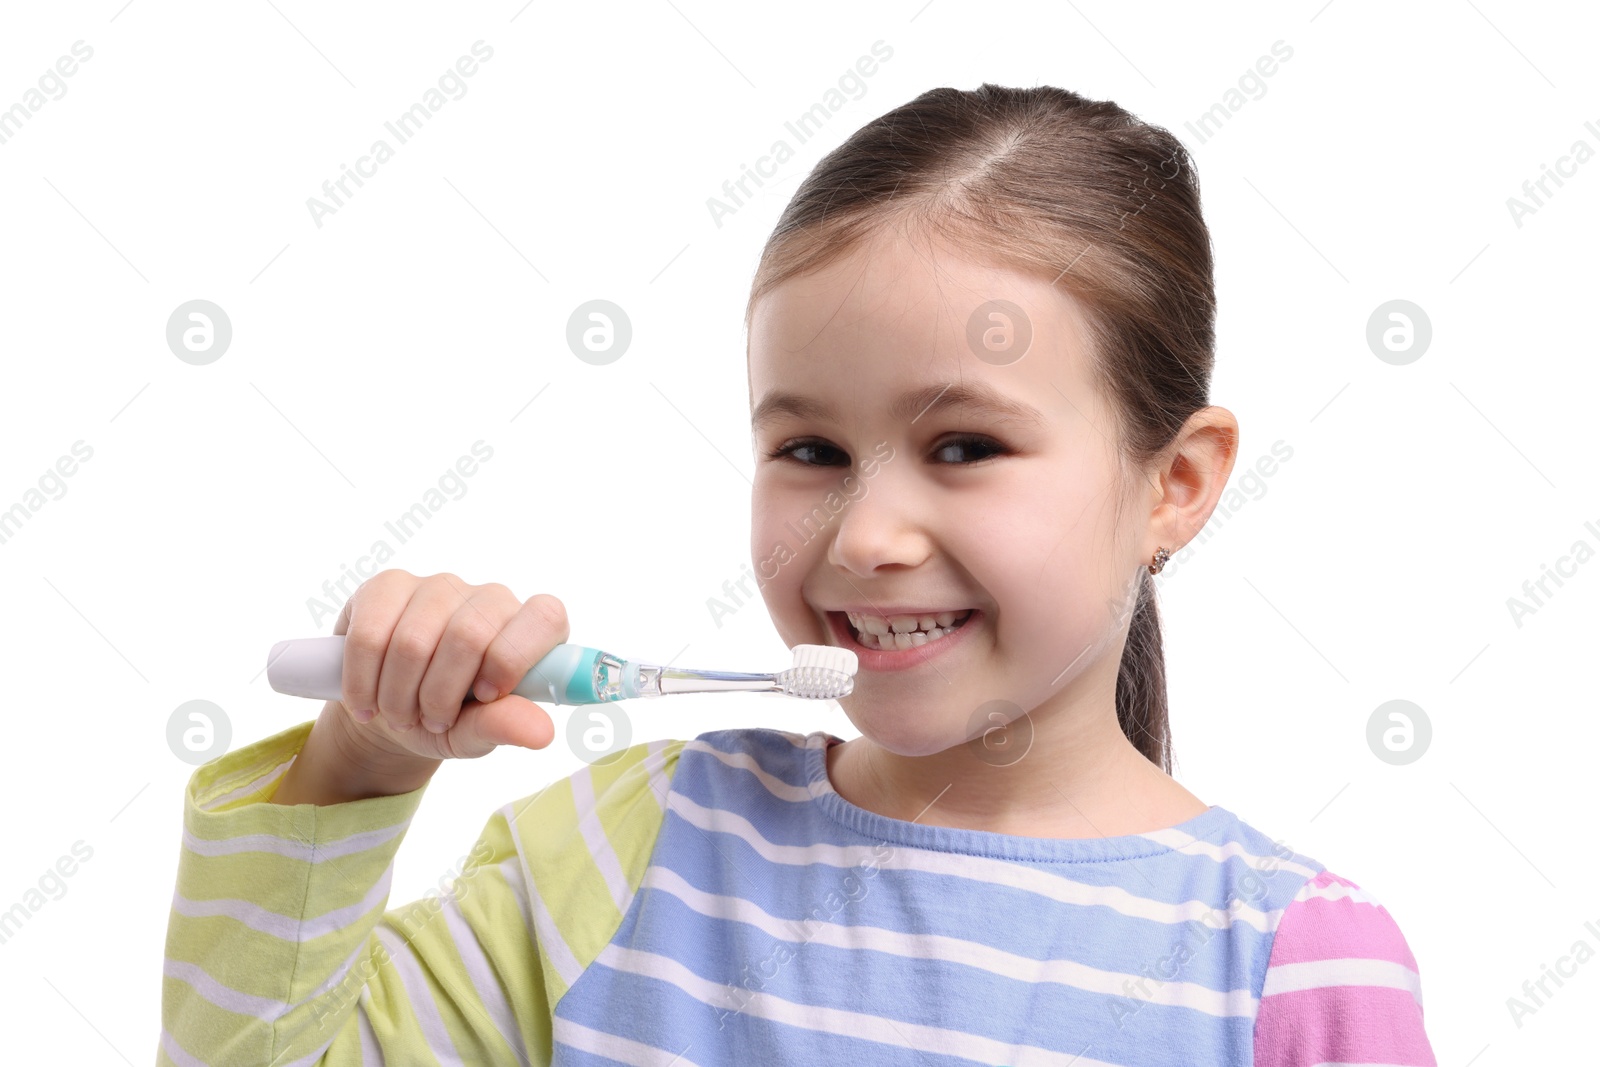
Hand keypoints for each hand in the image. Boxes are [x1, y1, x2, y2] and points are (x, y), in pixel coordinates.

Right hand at [327, 569, 566, 766]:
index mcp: (530, 629)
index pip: (544, 617)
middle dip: (438, 695)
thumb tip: (541, 733)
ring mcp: (440, 585)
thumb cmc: (449, 718)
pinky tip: (366, 701)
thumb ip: (506, 726)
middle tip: (428, 721)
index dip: (512, 657)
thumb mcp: (477, 733)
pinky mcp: (389, 586)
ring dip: (397, 696)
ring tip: (399, 715)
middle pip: (468, 634)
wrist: (391, 712)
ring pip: (413, 640)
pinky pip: (370, 634)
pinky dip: (363, 681)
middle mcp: (491, 597)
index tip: (485, 696)